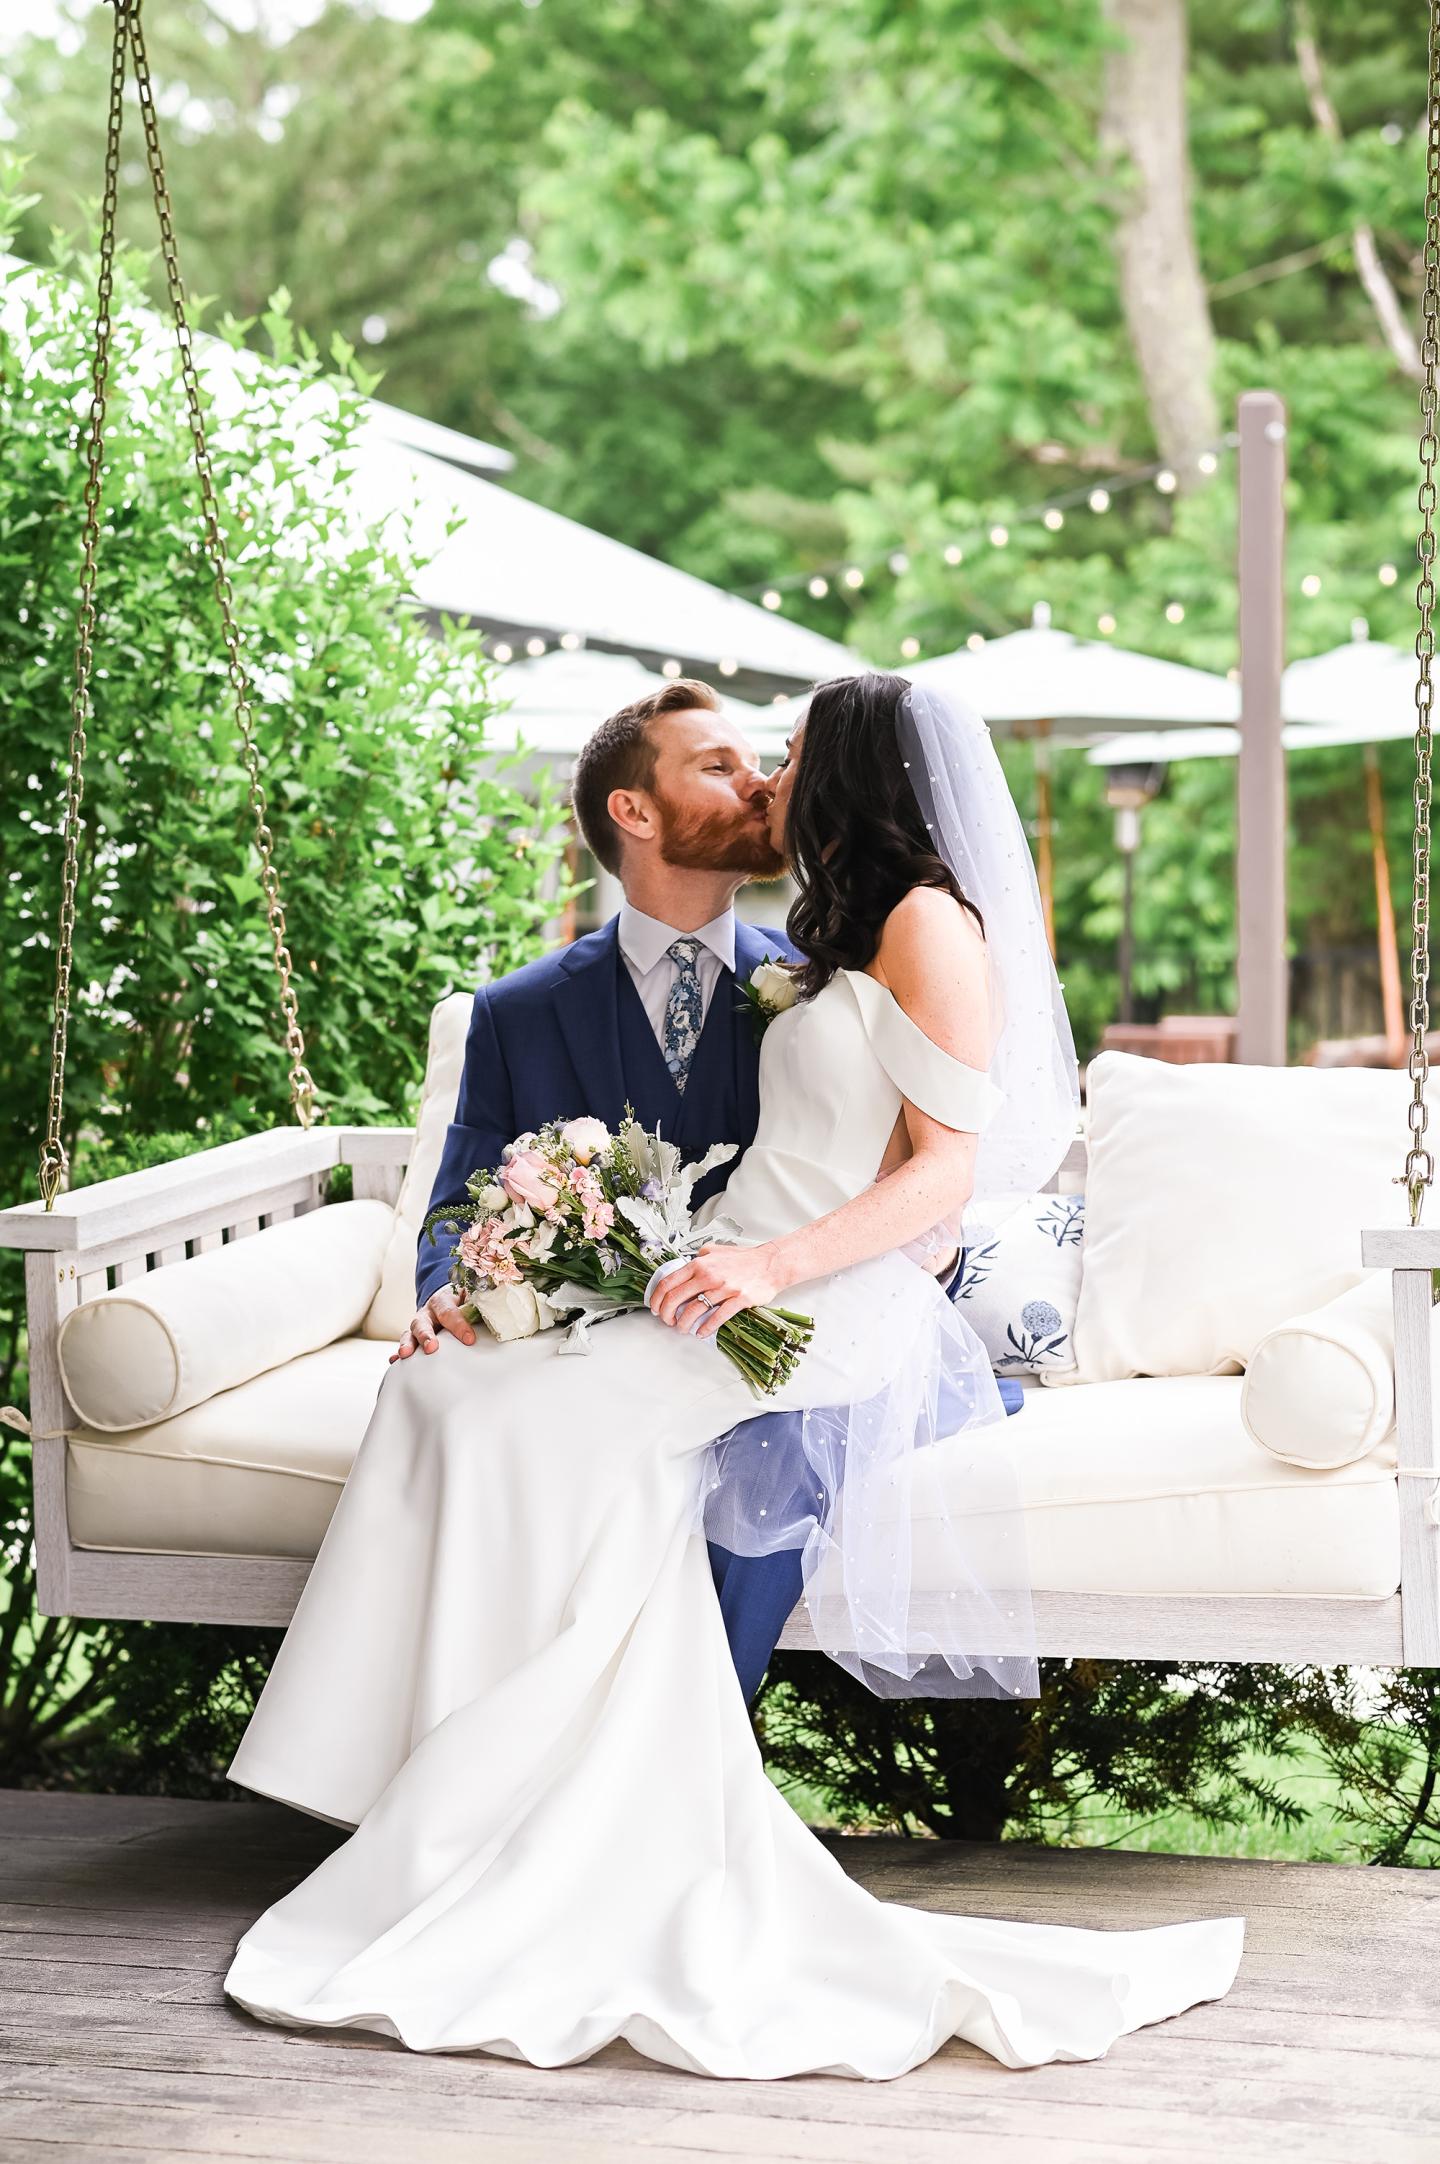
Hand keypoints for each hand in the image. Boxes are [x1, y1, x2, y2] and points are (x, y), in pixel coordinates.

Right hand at [390, 1286, 475, 1361]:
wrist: (448, 1298)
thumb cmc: (464, 1302)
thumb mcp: (473, 1297)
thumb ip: (483, 1302)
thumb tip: (503, 1308)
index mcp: (444, 1300)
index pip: (450, 1311)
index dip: (459, 1325)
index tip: (469, 1340)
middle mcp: (428, 1312)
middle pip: (423, 1322)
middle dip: (426, 1335)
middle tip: (432, 1348)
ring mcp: (419, 1325)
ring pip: (410, 1332)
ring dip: (408, 1344)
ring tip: (405, 1355)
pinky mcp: (413, 1337)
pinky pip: (404, 1344)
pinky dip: (397, 1353)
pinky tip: (394, 1362)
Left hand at [646, 1242, 787, 1341]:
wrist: (770, 1264)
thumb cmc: (744, 1259)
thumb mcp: (715, 1250)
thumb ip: (699, 1257)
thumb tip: (686, 1265)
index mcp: (699, 1264)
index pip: (669, 1282)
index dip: (657, 1298)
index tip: (655, 1307)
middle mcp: (708, 1275)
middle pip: (675, 1298)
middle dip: (666, 1314)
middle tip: (667, 1321)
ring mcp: (723, 1288)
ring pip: (693, 1310)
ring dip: (683, 1324)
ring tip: (683, 1329)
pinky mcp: (738, 1299)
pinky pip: (717, 1317)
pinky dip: (705, 1328)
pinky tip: (701, 1332)